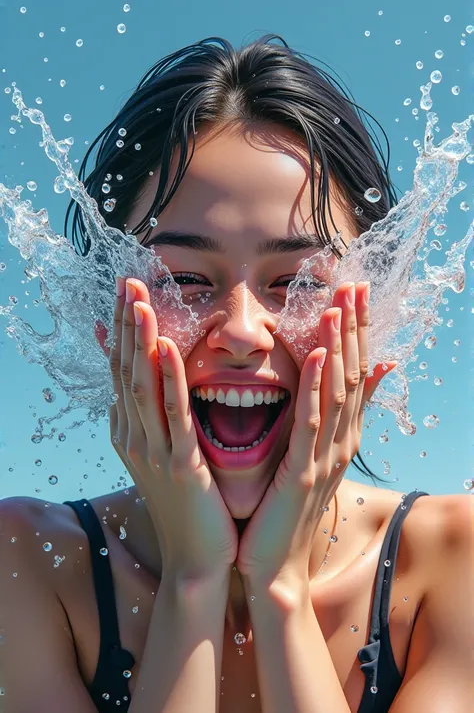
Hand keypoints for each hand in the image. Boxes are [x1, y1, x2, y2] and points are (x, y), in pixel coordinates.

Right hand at [95, 277, 237, 584]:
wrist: (197, 561)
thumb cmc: (188, 506)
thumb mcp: (165, 455)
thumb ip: (158, 418)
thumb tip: (152, 384)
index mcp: (131, 432)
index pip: (123, 370)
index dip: (123, 330)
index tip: (127, 293)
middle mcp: (134, 437)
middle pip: (126, 370)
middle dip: (126, 324)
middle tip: (127, 282)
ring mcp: (153, 452)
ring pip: (142, 386)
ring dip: (140, 341)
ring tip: (139, 302)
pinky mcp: (179, 466)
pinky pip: (173, 416)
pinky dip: (168, 380)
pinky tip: (167, 349)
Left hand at [236, 281, 396, 596]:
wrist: (274, 568)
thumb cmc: (286, 512)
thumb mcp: (312, 461)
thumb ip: (325, 422)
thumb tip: (338, 388)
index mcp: (340, 438)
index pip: (355, 374)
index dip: (357, 333)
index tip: (355, 294)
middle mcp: (341, 443)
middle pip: (353, 375)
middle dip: (353, 330)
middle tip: (355, 287)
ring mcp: (325, 459)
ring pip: (336, 392)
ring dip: (338, 346)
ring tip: (338, 307)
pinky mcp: (302, 474)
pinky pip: (309, 423)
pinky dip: (314, 387)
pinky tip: (314, 356)